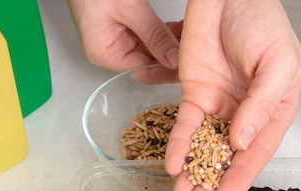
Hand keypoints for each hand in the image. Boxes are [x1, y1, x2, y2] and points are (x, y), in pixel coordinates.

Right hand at [67, 0, 182, 71]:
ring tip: (191, 37)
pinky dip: (164, 32)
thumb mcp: (130, 8)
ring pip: (151, 49)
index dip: (167, 71)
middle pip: (148, 62)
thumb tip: (174, 58)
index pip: (143, 72)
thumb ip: (154, 34)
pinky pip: (148, 35)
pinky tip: (181, 29)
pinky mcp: (123, 26)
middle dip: (172, 56)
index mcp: (104, 53)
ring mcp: (116, 38)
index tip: (190, 67)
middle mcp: (110, 50)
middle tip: (195, 51)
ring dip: (170, 43)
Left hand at [164, 0, 300, 190]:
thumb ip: (261, 104)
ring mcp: (220, 106)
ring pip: (206, 147)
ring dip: (195, 172)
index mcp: (275, 109)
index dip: (244, 175)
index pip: (259, 149)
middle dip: (215, 181)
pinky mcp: (195, 95)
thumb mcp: (277, 63)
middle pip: (230, 155)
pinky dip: (178, 145)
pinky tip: (172, 164)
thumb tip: (242, 141)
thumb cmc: (262, 21)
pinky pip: (185, 126)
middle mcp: (247, 113)